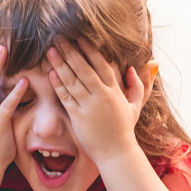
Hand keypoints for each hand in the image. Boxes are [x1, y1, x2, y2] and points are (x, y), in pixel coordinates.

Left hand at [47, 40, 142, 165]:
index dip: (89, 50)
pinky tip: (51, 73)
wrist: (116, 152)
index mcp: (114, 90)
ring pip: (72, 80)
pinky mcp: (78, 117)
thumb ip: (139, 86)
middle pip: (84, 68)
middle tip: (59, 38)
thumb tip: (139, 68)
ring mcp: (89, 106)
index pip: (101, 64)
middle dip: (70, 52)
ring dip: (60, 64)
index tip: (79, 38)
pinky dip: (58, 85)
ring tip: (51, 51)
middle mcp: (101, 95)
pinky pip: (66, 97)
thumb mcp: (135, 106)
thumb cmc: (124, 129)